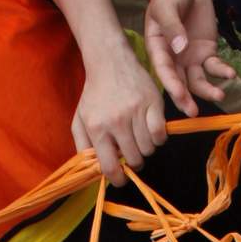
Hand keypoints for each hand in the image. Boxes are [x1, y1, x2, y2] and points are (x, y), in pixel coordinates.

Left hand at [73, 44, 166, 183]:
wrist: (110, 62)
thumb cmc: (94, 95)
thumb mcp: (79, 120)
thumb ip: (83, 147)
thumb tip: (93, 171)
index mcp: (97, 128)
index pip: (110, 167)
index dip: (118, 179)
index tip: (121, 178)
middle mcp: (117, 121)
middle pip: (134, 159)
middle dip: (134, 161)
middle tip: (131, 152)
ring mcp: (136, 112)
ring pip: (149, 149)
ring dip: (145, 149)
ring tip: (138, 138)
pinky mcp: (153, 103)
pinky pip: (161, 134)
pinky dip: (158, 138)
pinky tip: (150, 131)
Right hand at [144, 0, 233, 116]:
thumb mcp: (166, 6)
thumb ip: (172, 26)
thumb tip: (181, 48)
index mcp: (158, 48)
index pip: (164, 71)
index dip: (171, 85)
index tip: (180, 96)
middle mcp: (174, 58)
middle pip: (180, 82)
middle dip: (186, 98)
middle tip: (194, 113)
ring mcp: (191, 57)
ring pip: (198, 80)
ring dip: (208, 90)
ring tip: (220, 95)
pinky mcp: (207, 52)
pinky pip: (215, 67)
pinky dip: (222, 72)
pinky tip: (231, 75)